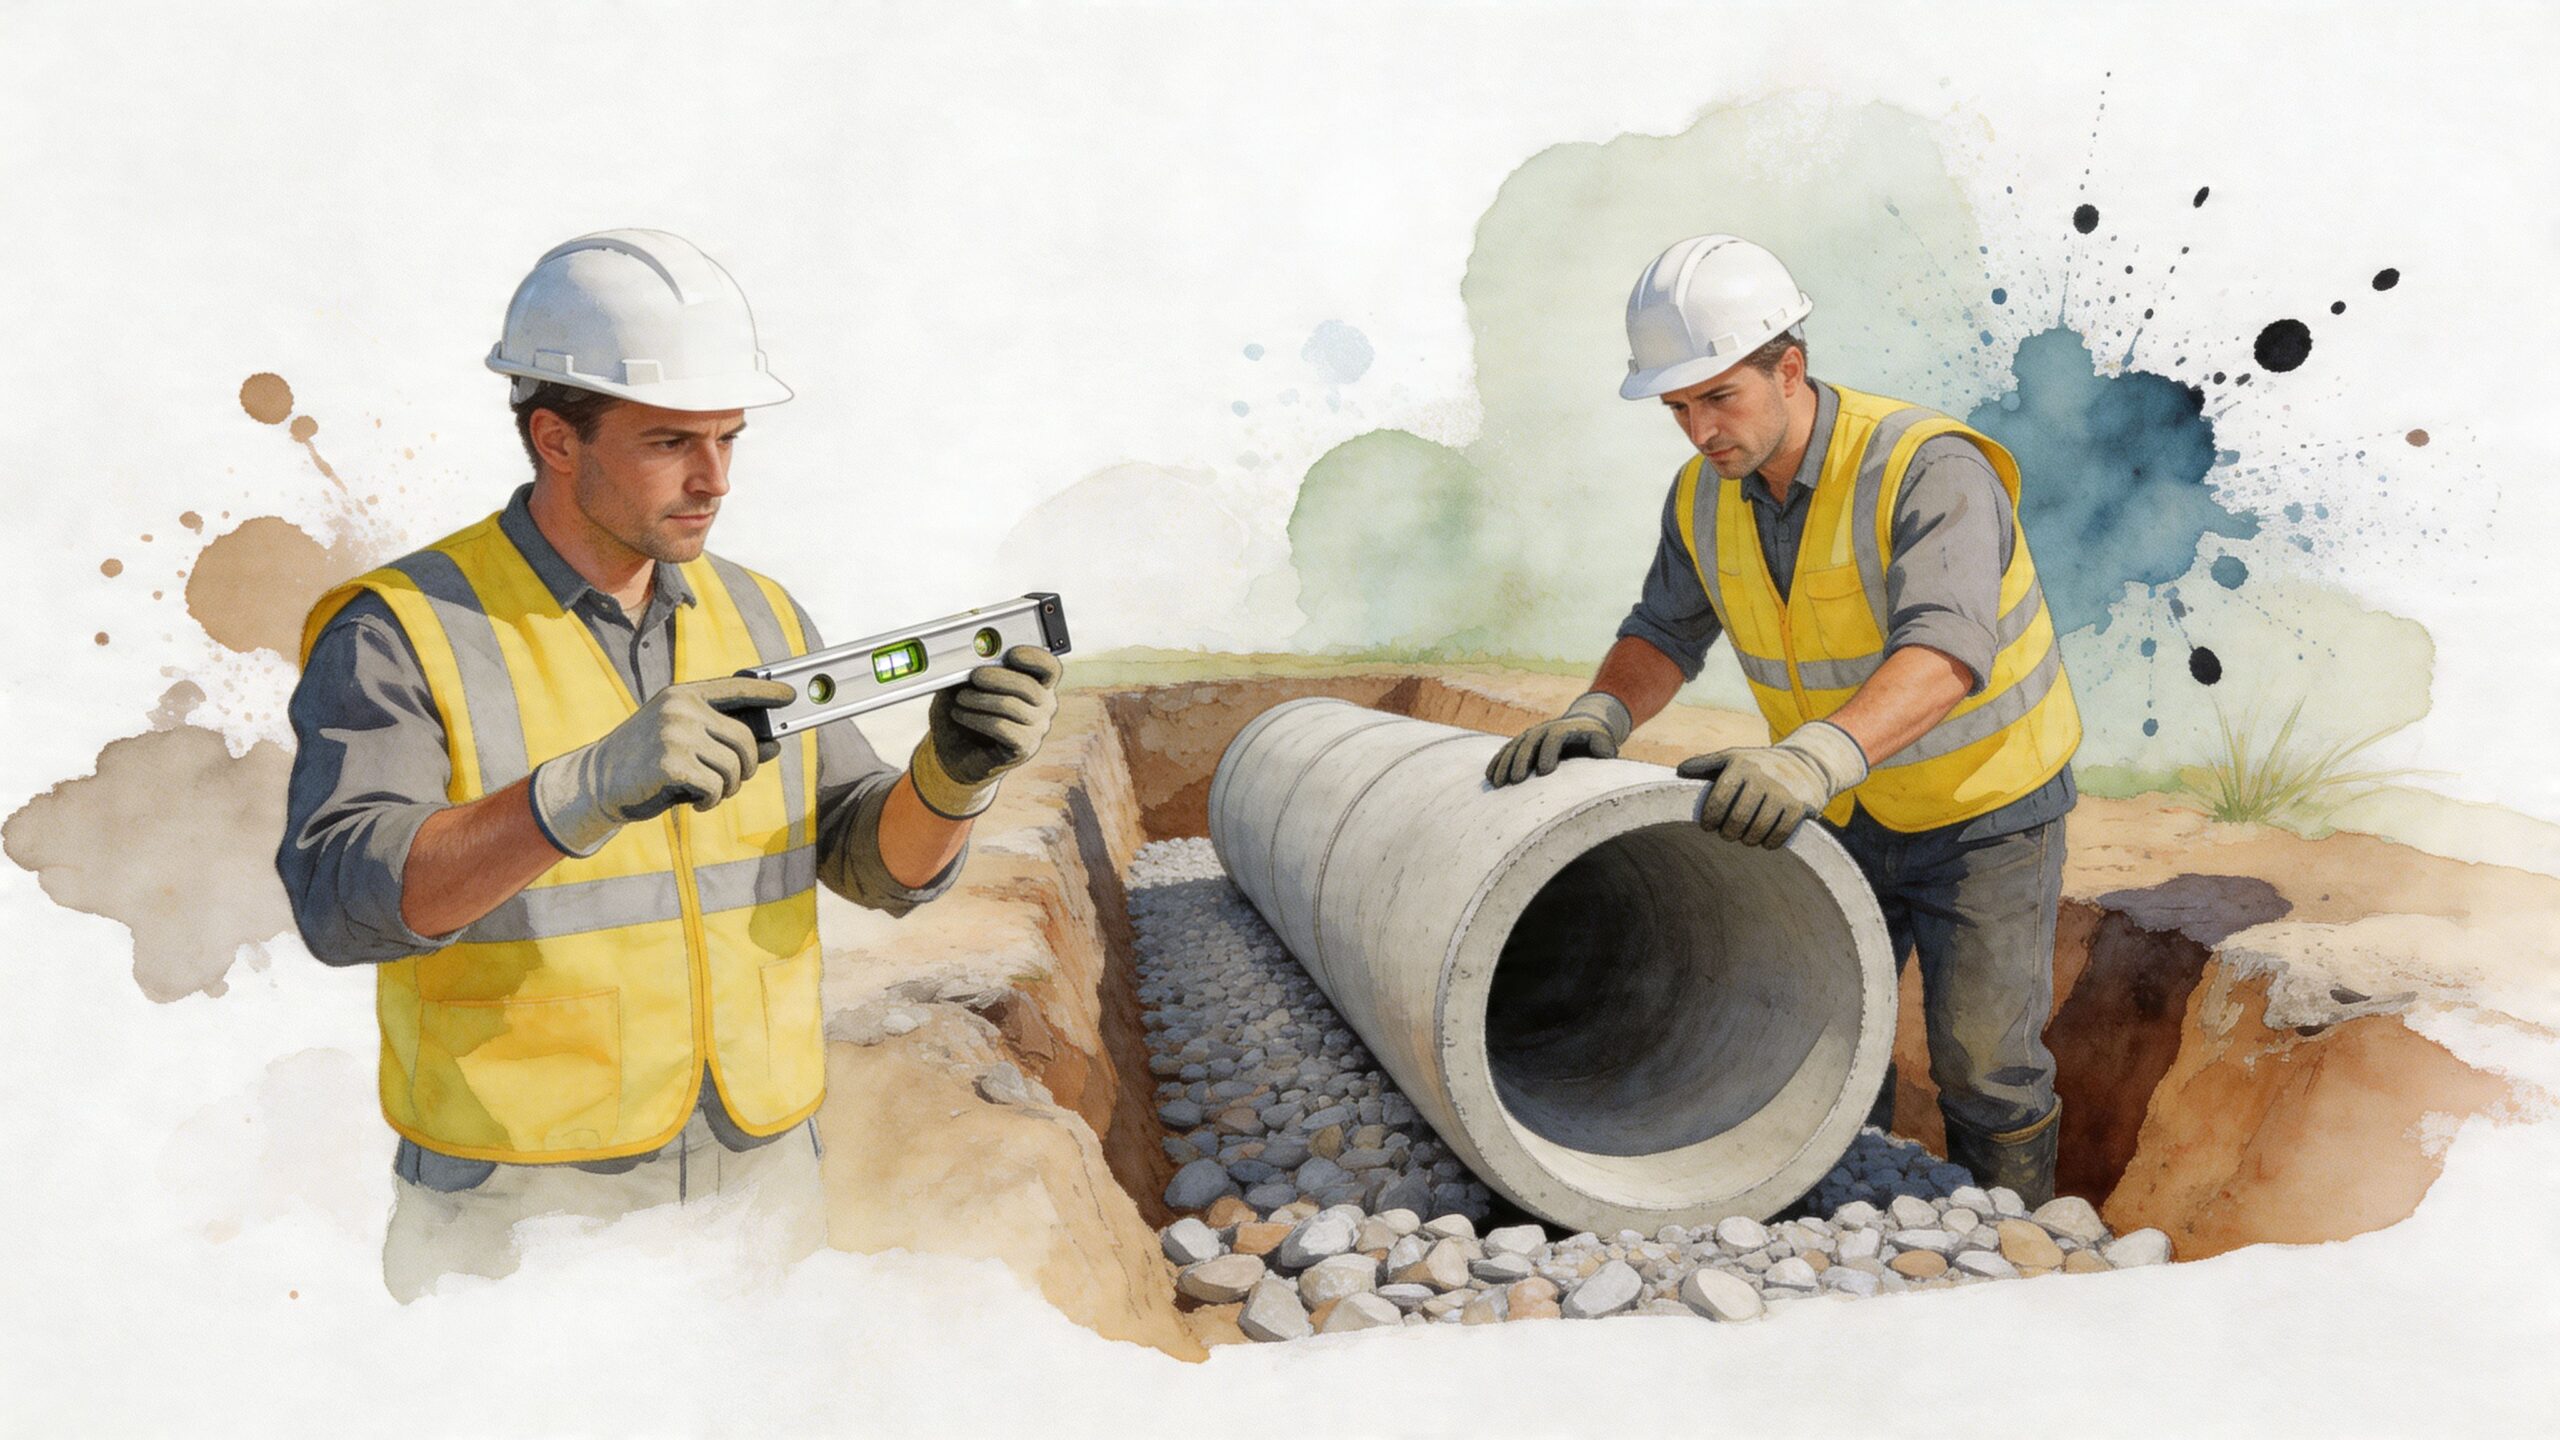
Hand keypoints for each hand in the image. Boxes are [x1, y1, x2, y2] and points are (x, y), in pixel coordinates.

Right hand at [529, 675, 796, 856]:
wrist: (596, 782)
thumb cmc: (645, 761)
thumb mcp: (684, 740)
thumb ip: (725, 739)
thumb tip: (775, 745)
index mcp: (683, 695)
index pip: (736, 686)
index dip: (767, 693)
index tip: (791, 697)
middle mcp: (681, 708)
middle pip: (744, 738)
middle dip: (749, 766)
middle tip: (737, 781)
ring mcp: (675, 733)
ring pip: (734, 766)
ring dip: (729, 788)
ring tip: (710, 793)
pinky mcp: (671, 763)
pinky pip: (716, 786)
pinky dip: (712, 801)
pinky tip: (696, 802)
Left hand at [910, 645, 1064, 817]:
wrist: (956, 753)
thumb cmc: (965, 713)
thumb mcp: (964, 686)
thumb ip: (970, 669)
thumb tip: (966, 656)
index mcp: (1037, 684)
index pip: (1049, 667)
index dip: (1033, 657)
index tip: (1009, 653)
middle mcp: (1044, 706)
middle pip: (1030, 686)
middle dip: (998, 677)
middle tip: (974, 676)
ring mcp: (1037, 729)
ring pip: (1012, 707)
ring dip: (980, 700)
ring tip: (960, 699)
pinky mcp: (1024, 748)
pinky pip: (1002, 728)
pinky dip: (977, 719)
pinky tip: (961, 715)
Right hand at [1485, 692, 1633, 787]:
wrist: (1583, 724)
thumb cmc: (1595, 741)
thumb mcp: (1604, 742)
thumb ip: (1604, 746)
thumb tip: (1603, 753)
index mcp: (1565, 729)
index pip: (1554, 737)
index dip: (1549, 752)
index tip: (1545, 772)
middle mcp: (1545, 729)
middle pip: (1530, 742)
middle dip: (1521, 761)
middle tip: (1516, 781)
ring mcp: (1531, 735)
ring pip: (1514, 746)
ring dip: (1505, 763)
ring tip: (1498, 783)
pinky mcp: (1523, 742)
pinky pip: (1506, 750)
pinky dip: (1497, 762)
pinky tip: (1489, 776)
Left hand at [1675, 720, 1868, 847]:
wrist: (1807, 761)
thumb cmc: (1759, 764)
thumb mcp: (1733, 757)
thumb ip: (1706, 764)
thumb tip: (1679, 772)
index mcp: (1741, 765)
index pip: (1719, 798)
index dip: (1710, 818)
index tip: (1708, 826)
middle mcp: (1762, 777)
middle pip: (1738, 819)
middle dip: (1728, 833)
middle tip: (1727, 835)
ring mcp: (1783, 792)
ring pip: (1758, 829)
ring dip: (1748, 840)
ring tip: (1744, 839)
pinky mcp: (1801, 806)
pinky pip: (1781, 833)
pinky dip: (1770, 843)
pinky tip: (1764, 841)